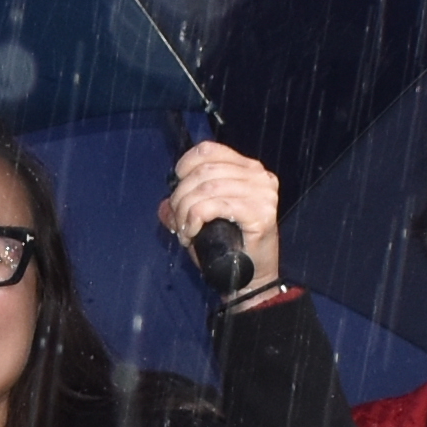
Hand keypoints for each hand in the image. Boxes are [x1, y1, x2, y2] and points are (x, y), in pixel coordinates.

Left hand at [161, 138, 286, 294]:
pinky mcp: (260, 213)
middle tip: (178, 219)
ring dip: (186, 210)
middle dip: (182, 196)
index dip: (186, 164)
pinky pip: (215, 206)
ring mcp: (262, 194)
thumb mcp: (203, 220)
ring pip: (207, 188)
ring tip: (185, 230)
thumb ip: (185, 207)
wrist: (252, 277)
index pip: (210, 150)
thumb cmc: (230, 247)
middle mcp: (259, 176)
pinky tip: (193, 232)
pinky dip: (196, 218)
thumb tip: (164, 205)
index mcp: (248, 169)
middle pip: (205, 171)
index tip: (176, 184)